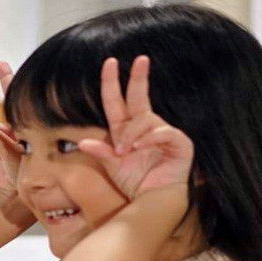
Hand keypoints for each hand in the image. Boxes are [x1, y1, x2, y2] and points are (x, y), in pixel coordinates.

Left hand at [76, 56, 192, 200]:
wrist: (153, 201)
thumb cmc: (135, 181)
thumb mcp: (111, 166)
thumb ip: (100, 152)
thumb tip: (82, 143)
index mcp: (126, 128)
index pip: (117, 101)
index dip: (112, 82)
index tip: (110, 62)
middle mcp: (145, 126)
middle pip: (139, 96)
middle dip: (138, 77)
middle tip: (140, 59)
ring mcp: (163, 133)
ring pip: (144, 120)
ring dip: (130, 134)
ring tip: (123, 151)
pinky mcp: (179, 142)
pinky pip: (162, 133)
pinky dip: (147, 140)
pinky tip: (138, 148)